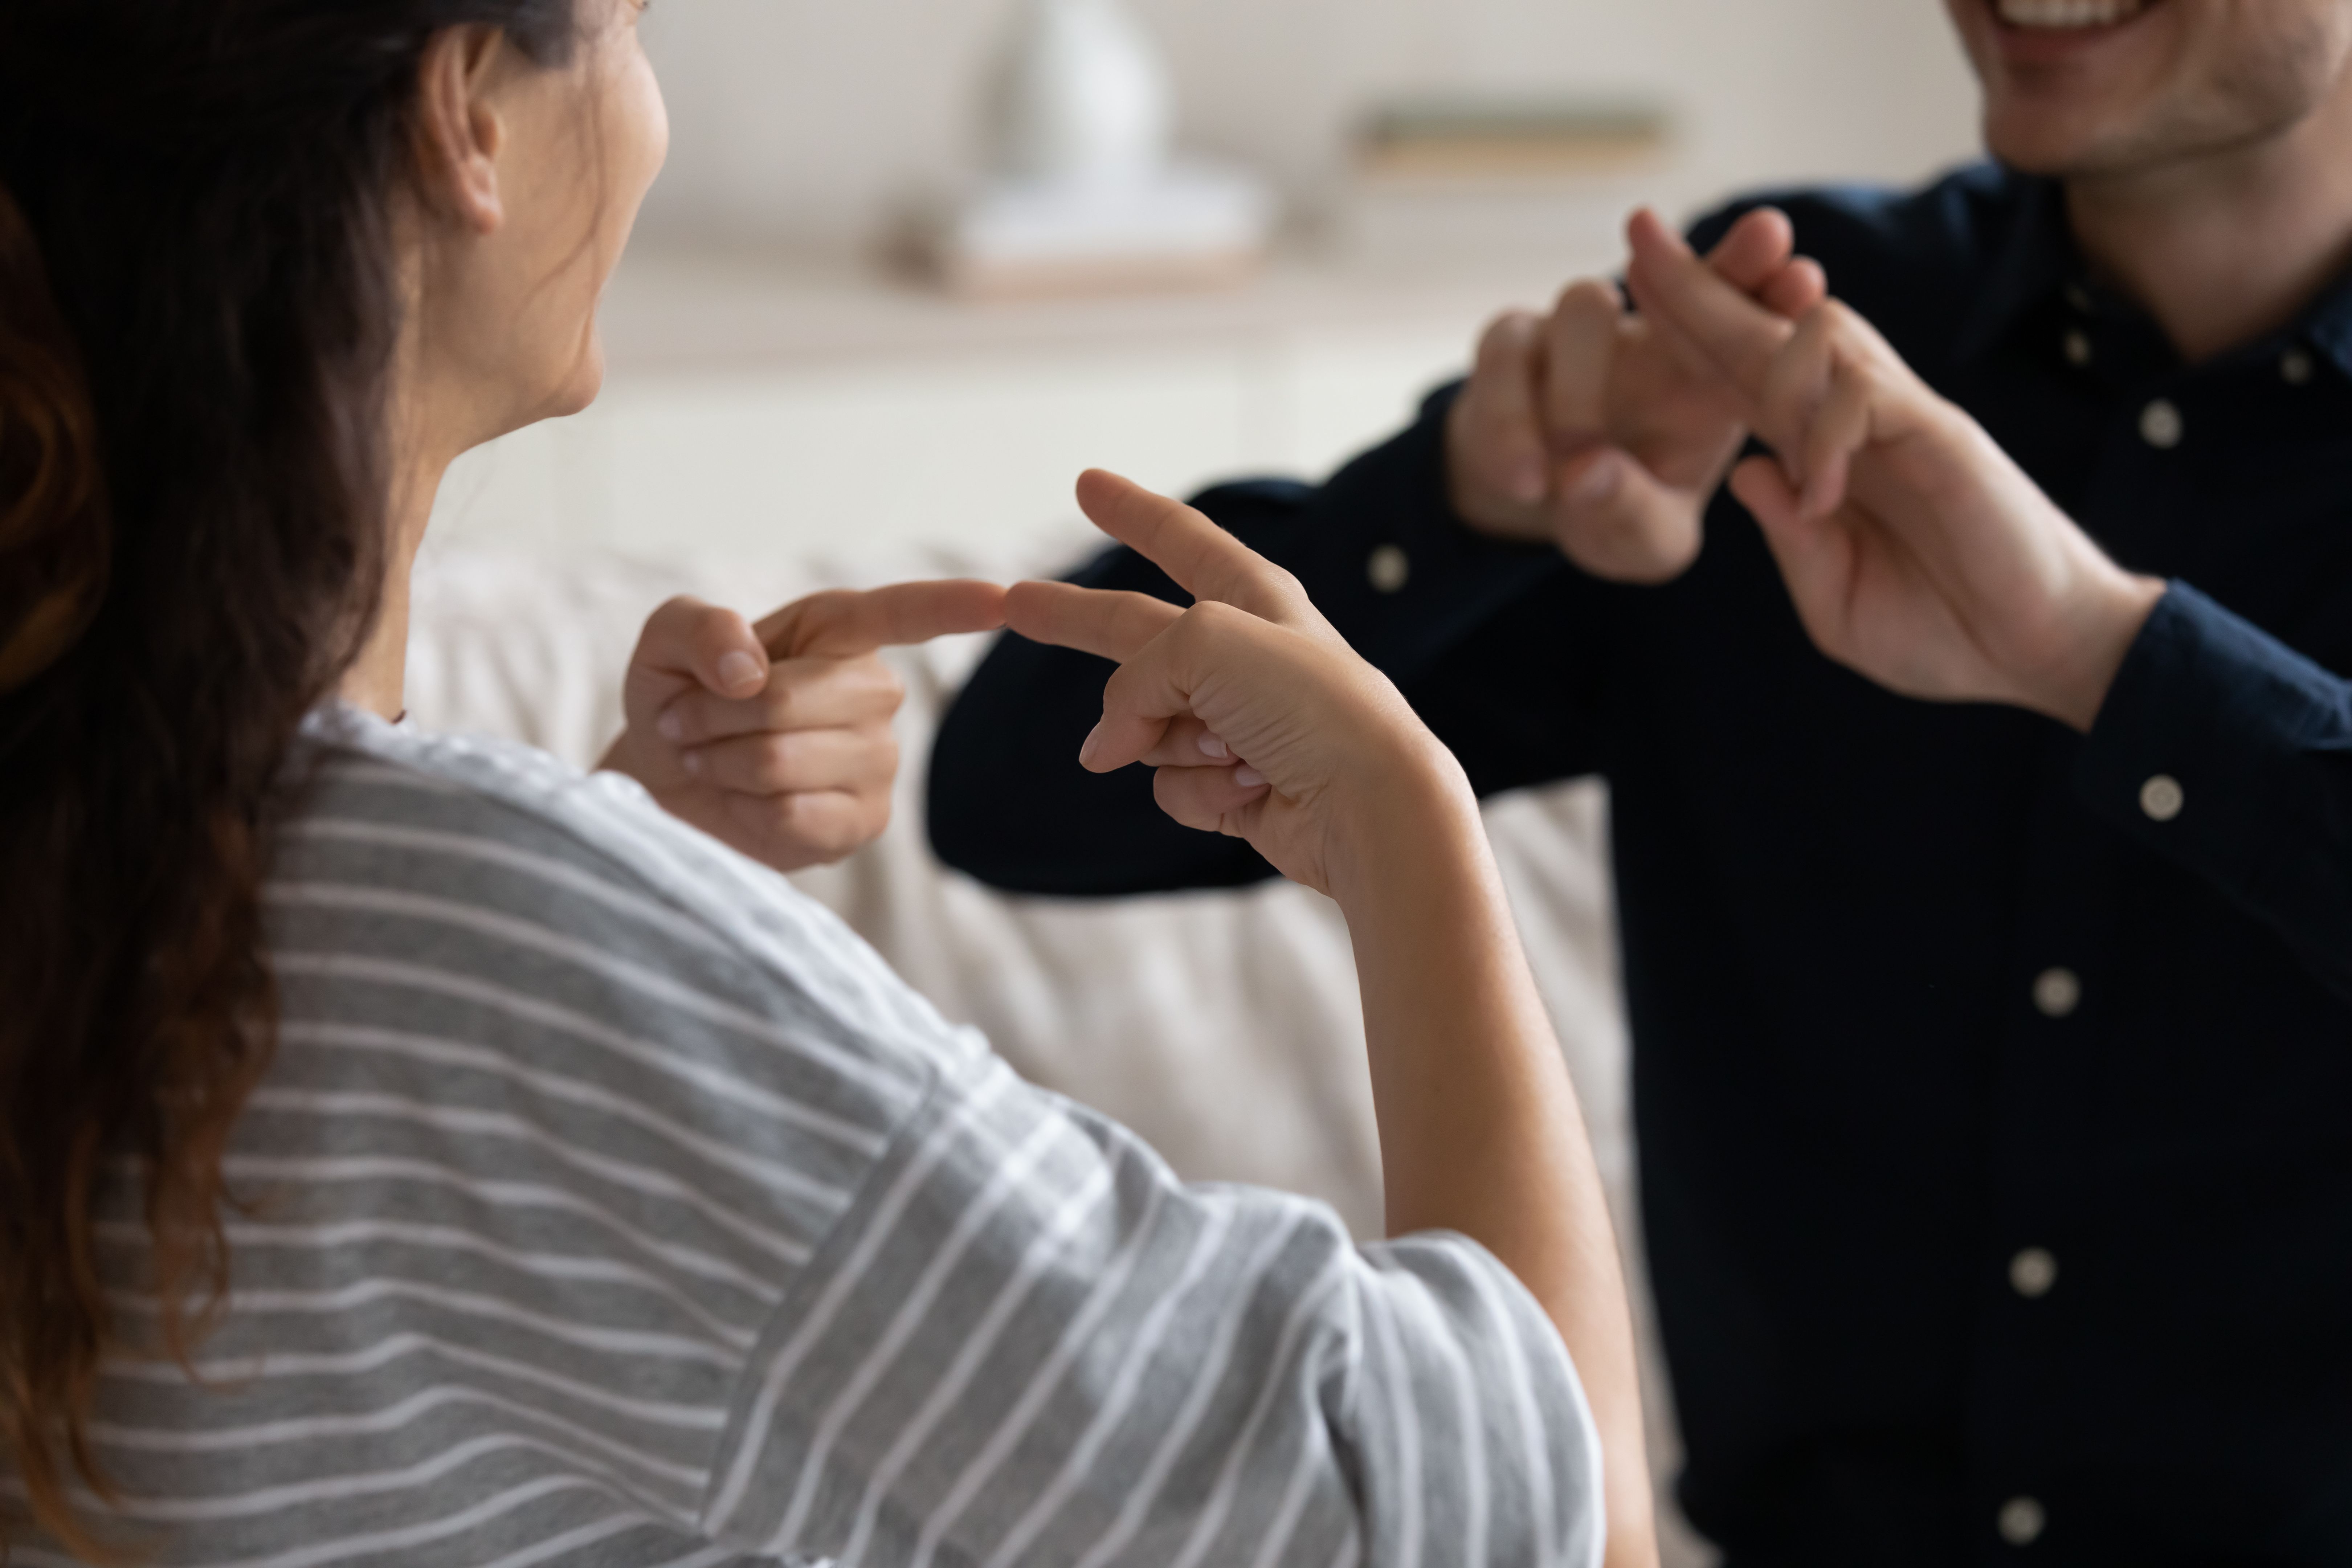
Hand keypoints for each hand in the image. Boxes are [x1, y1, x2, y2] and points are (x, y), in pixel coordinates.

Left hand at [602, 580, 1006, 870]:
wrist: (666, 778)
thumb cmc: (681, 696)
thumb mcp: (667, 642)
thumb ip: (700, 629)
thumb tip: (747, 670)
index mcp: (841, 630)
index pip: (907, 613)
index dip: (954, 606)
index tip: (1005, 598)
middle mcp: (876, 692)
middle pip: (792, 699)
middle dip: (717, 715)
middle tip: (689, 723)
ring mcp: (878, 762)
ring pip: (783, 761)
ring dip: (722, 762)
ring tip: (712, 759)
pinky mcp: (863, 823)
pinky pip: (794, 816)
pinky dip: (744, 810)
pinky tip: (742, 801)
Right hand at [1005, 470, 1468, 903]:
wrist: (1370, 802)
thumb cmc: (1308, 705)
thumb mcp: (1206, 641)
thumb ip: (1136, 677)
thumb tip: (1106, 747)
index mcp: (1252, 599)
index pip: (1181, 539)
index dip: (1131, 510)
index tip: (1088, 484)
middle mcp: (1244, 657)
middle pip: (1133, 631)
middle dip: (1076, 621)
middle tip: (1016, 604)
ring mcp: (1236, 724)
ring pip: (1147, 726)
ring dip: (1174, 742)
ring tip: (1236, 749)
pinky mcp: (1234, 786)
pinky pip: (1171, 784)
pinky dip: (1199, 790)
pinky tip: (1248, 790)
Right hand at [1447, 206, 1826, 582]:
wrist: (1528, 500)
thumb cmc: (1611, 515)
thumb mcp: (1641, 541)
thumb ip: (1633, 515)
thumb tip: (1583, 472)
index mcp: (1703, 381)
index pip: (1746, 326)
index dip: (1773, 298)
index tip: (1806, 279)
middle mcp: (1647, 340)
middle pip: (1688, 278)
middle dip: (1726, 262)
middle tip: (1769, 237)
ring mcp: (1574, 332)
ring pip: (1584, 307)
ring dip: (1582, 385)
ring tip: (1574, 466)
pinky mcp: (1509, 345)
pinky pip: (1505, 360)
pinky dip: (1510, 421)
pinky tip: (1524, 479)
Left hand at [1622, 209, 2163, 730]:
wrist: (2037, 654)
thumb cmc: (1945, 633)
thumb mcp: (1837, 603)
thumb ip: (1791, 542)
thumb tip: (1744, 471)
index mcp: (1823, 460)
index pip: (1743, 375)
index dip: (1690, 329)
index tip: (1633, 281)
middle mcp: (1857, 424)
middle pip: (1767, 328)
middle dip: (1700, 283)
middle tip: (1638, 230)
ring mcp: (1901, 419)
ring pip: (1818, 333)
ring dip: (1769, 369)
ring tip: (1771, 442)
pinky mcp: (1941, 431)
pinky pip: (1862, 392)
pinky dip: (1825, 437)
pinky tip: (1825, 497)